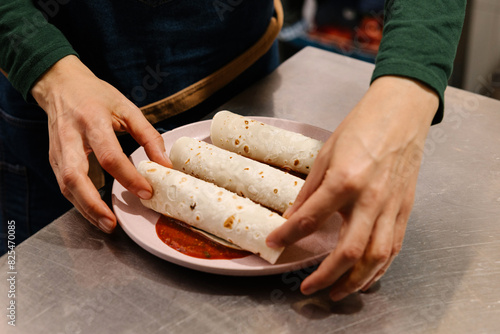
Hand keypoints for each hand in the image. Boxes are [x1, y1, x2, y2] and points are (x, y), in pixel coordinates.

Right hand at [31, 55, 170, 232]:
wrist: (60, 85)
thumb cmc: (96, 96)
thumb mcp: (127, 108)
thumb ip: (148, 135)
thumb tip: (165, 164)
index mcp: (91, 120)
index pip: (109, 155)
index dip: (128, 176)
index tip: (146, 192)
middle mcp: (70, 137)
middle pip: (75, 176)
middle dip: (93, 204)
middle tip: (113, 223)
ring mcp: (58, 149)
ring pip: (65, 185)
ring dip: (85, 209)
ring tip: (107, 224)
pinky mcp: (54, 158)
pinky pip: (65, 185)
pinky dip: (79, 202)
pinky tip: (95, 212)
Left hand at [267, 76, 437, 299]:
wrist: (401, 114)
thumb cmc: (361, 128)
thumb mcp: (326, 154)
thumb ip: (310, 191)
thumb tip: (294, 217)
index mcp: (345, 180)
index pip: (311, 219)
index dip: (287, 235)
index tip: (273, 244)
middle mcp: (370, 199)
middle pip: (348, 252)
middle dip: (325, 276)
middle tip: (308, 289)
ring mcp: (391, 207)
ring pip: (375, 258)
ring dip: (355, 282)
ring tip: (337, 293)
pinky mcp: (405, 210)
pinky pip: (393, 248)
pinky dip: (379, 269)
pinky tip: (365, 277)